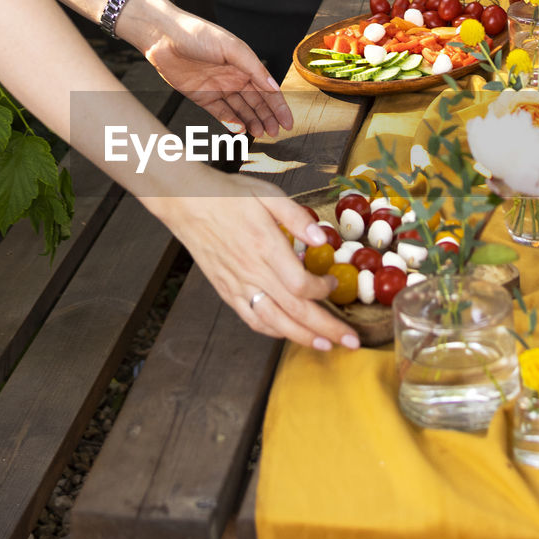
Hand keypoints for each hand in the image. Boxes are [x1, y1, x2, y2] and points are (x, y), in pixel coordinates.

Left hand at [140, 10, 293, 138]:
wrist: (162, 37)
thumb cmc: (196, 33)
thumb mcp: (231, 47)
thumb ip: (253, 68)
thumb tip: (273, 86)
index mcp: (244, 63)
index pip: (268, 89)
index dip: (279, 106)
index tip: (287, 122)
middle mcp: (233, 76)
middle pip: (257, 102)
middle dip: (268, 117)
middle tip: (275, 133)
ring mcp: (218, 88)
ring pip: (241, 109)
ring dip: (252, 121)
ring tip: (260, 133)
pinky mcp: (202, 97)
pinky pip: (220, 113)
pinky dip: (231, 122)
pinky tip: (240, 129)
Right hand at [146, 169, 359, 350]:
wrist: (186, 202)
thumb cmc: (228, 196)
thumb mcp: (267, 193)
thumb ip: (296, 217)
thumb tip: (322, 239)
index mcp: (265, 247)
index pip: (301, 284)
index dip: (323, 290)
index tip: (334, 283)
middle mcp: (252, 272)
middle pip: (295, 311)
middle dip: (327, 329)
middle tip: (351, 341)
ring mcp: (237, 285)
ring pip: (274, 322)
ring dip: (302, 337)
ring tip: (325, 345)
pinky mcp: (225, 291)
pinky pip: (251, 319)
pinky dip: (272, 331)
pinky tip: (288, 333)